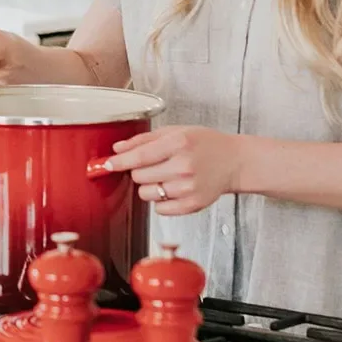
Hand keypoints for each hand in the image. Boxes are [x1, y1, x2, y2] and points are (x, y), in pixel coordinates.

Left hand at [104, 126, 247, 215]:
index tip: (108, 164)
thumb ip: (143, 139)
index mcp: (178, 144)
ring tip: (165, 176)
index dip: (119, 161)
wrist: (234, 161)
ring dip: (149, 186)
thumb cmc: (205, 143)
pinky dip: (161, 200)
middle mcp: (183, 167)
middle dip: (138, 171)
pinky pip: (159, 209)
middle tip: (152, 164)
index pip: (139, 156)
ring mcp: (188, 188)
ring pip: (146, 194)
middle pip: (138, 176)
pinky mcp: (192, 205)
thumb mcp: (175, 131)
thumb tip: (118, 148)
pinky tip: (173, 188)